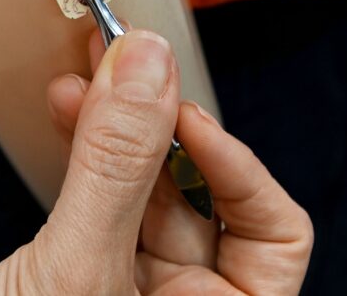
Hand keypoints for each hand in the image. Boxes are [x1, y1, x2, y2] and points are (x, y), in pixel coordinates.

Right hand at [0, 29, 312, 294]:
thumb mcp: (75, 272)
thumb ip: (116, 172)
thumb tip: (150, 71)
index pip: (275, 236)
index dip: (240, 168)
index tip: (181, 115)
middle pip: (201, 200)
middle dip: (162, 131)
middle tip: (134, 73)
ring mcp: (131, 289)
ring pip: (144, 189)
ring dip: (117, 128)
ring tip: (91, 77)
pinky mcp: (85, 270)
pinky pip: (100, 197)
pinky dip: (85, 150)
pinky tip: (71, 110)